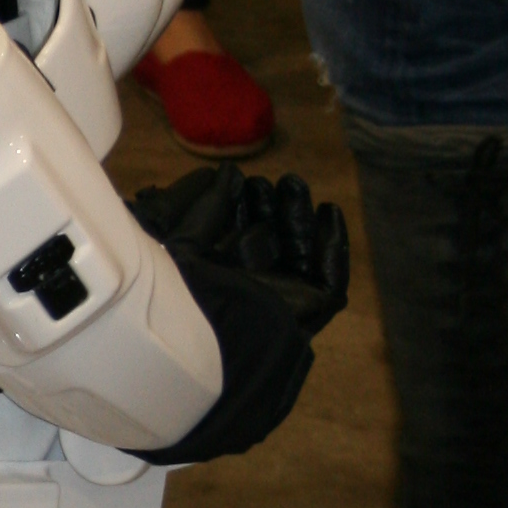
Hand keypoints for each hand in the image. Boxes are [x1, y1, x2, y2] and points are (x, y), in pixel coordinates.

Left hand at [132, 164, 350, 337]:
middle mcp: (248, 292)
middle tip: (274, 182)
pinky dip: (333, 247)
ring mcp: (279, 303)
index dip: (247, 212)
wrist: (193, 333)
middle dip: (275, 210)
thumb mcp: (180, 240)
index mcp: (215, 281)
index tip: (246, 183)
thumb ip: (206, 208)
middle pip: (273, 246)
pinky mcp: (306, 313)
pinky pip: (330, 281)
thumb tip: (228, 174)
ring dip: (300, 218)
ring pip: (300, 257)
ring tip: (293, 185)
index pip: (239, 244)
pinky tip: (329, 211)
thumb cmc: (174, 290)